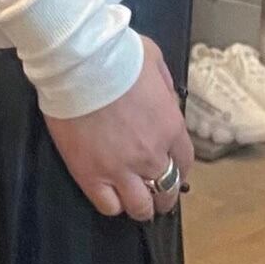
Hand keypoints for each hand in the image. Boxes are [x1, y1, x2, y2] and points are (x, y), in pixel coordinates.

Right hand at [44, 34, 194, 220]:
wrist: (79, 63)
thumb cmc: (118, 55)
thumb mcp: (155, 62)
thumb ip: (164, 86)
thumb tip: (164, 98)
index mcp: (171, 127)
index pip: (184, 162)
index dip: (179, 170)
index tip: (172, 171)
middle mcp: (151, 155)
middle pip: (166, 190)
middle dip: (164, 196)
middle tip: (157, 197)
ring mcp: (121, 169)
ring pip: (140, 207)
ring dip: (142, 208)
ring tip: (136, 205)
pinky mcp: (91, 175)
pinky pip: (108, 205)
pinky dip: (113, 205)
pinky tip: (111, 197)